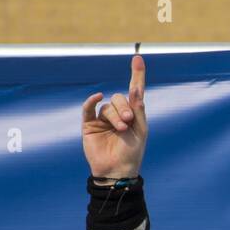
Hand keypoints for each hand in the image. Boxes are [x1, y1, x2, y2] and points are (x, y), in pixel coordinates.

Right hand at [82, 54, 147, 178]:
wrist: (117, 171)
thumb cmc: (132, 153)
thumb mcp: (140, 131)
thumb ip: (138, 110)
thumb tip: (135, 89)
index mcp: (134, 115)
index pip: (135, 91)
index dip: (137, 75)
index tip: (138, 58)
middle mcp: (118, 114)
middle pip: (120, 98)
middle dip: (124, 108)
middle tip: (128, 122)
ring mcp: (103, 119)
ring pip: (107, 106)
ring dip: (115, 116)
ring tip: (120, 129)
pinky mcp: (89, 124)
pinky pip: (89, 108)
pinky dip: (91, 101)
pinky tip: (97, 97)